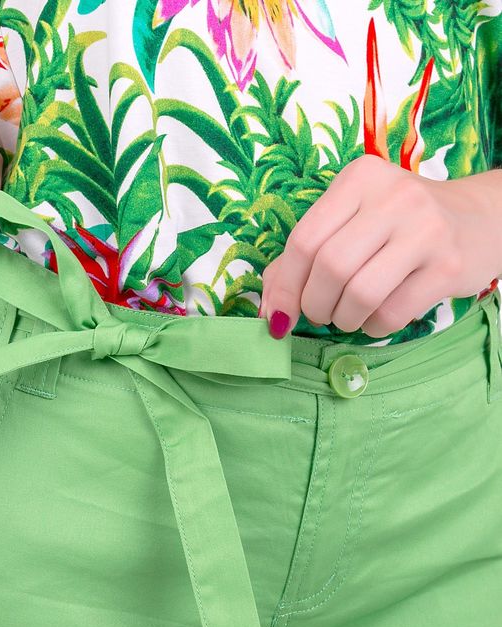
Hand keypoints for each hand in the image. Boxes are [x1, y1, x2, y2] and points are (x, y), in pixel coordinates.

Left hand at [259, 154, 501, 338]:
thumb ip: (300, 259)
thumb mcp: (348, 223)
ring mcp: (426, 229)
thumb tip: (269, 312)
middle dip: (313, 305)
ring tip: (347, 315)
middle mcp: (394, 196)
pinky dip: (373, 326)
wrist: (478, 219)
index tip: (279, 314)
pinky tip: (376, 317)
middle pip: (329, 267)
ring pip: (359, 293)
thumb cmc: (396, 226)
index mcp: (359, 178)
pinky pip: (392, 313)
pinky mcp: (449, 266)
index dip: (284, 287)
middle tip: (320, 313)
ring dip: (342, 318)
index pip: (303, 240)